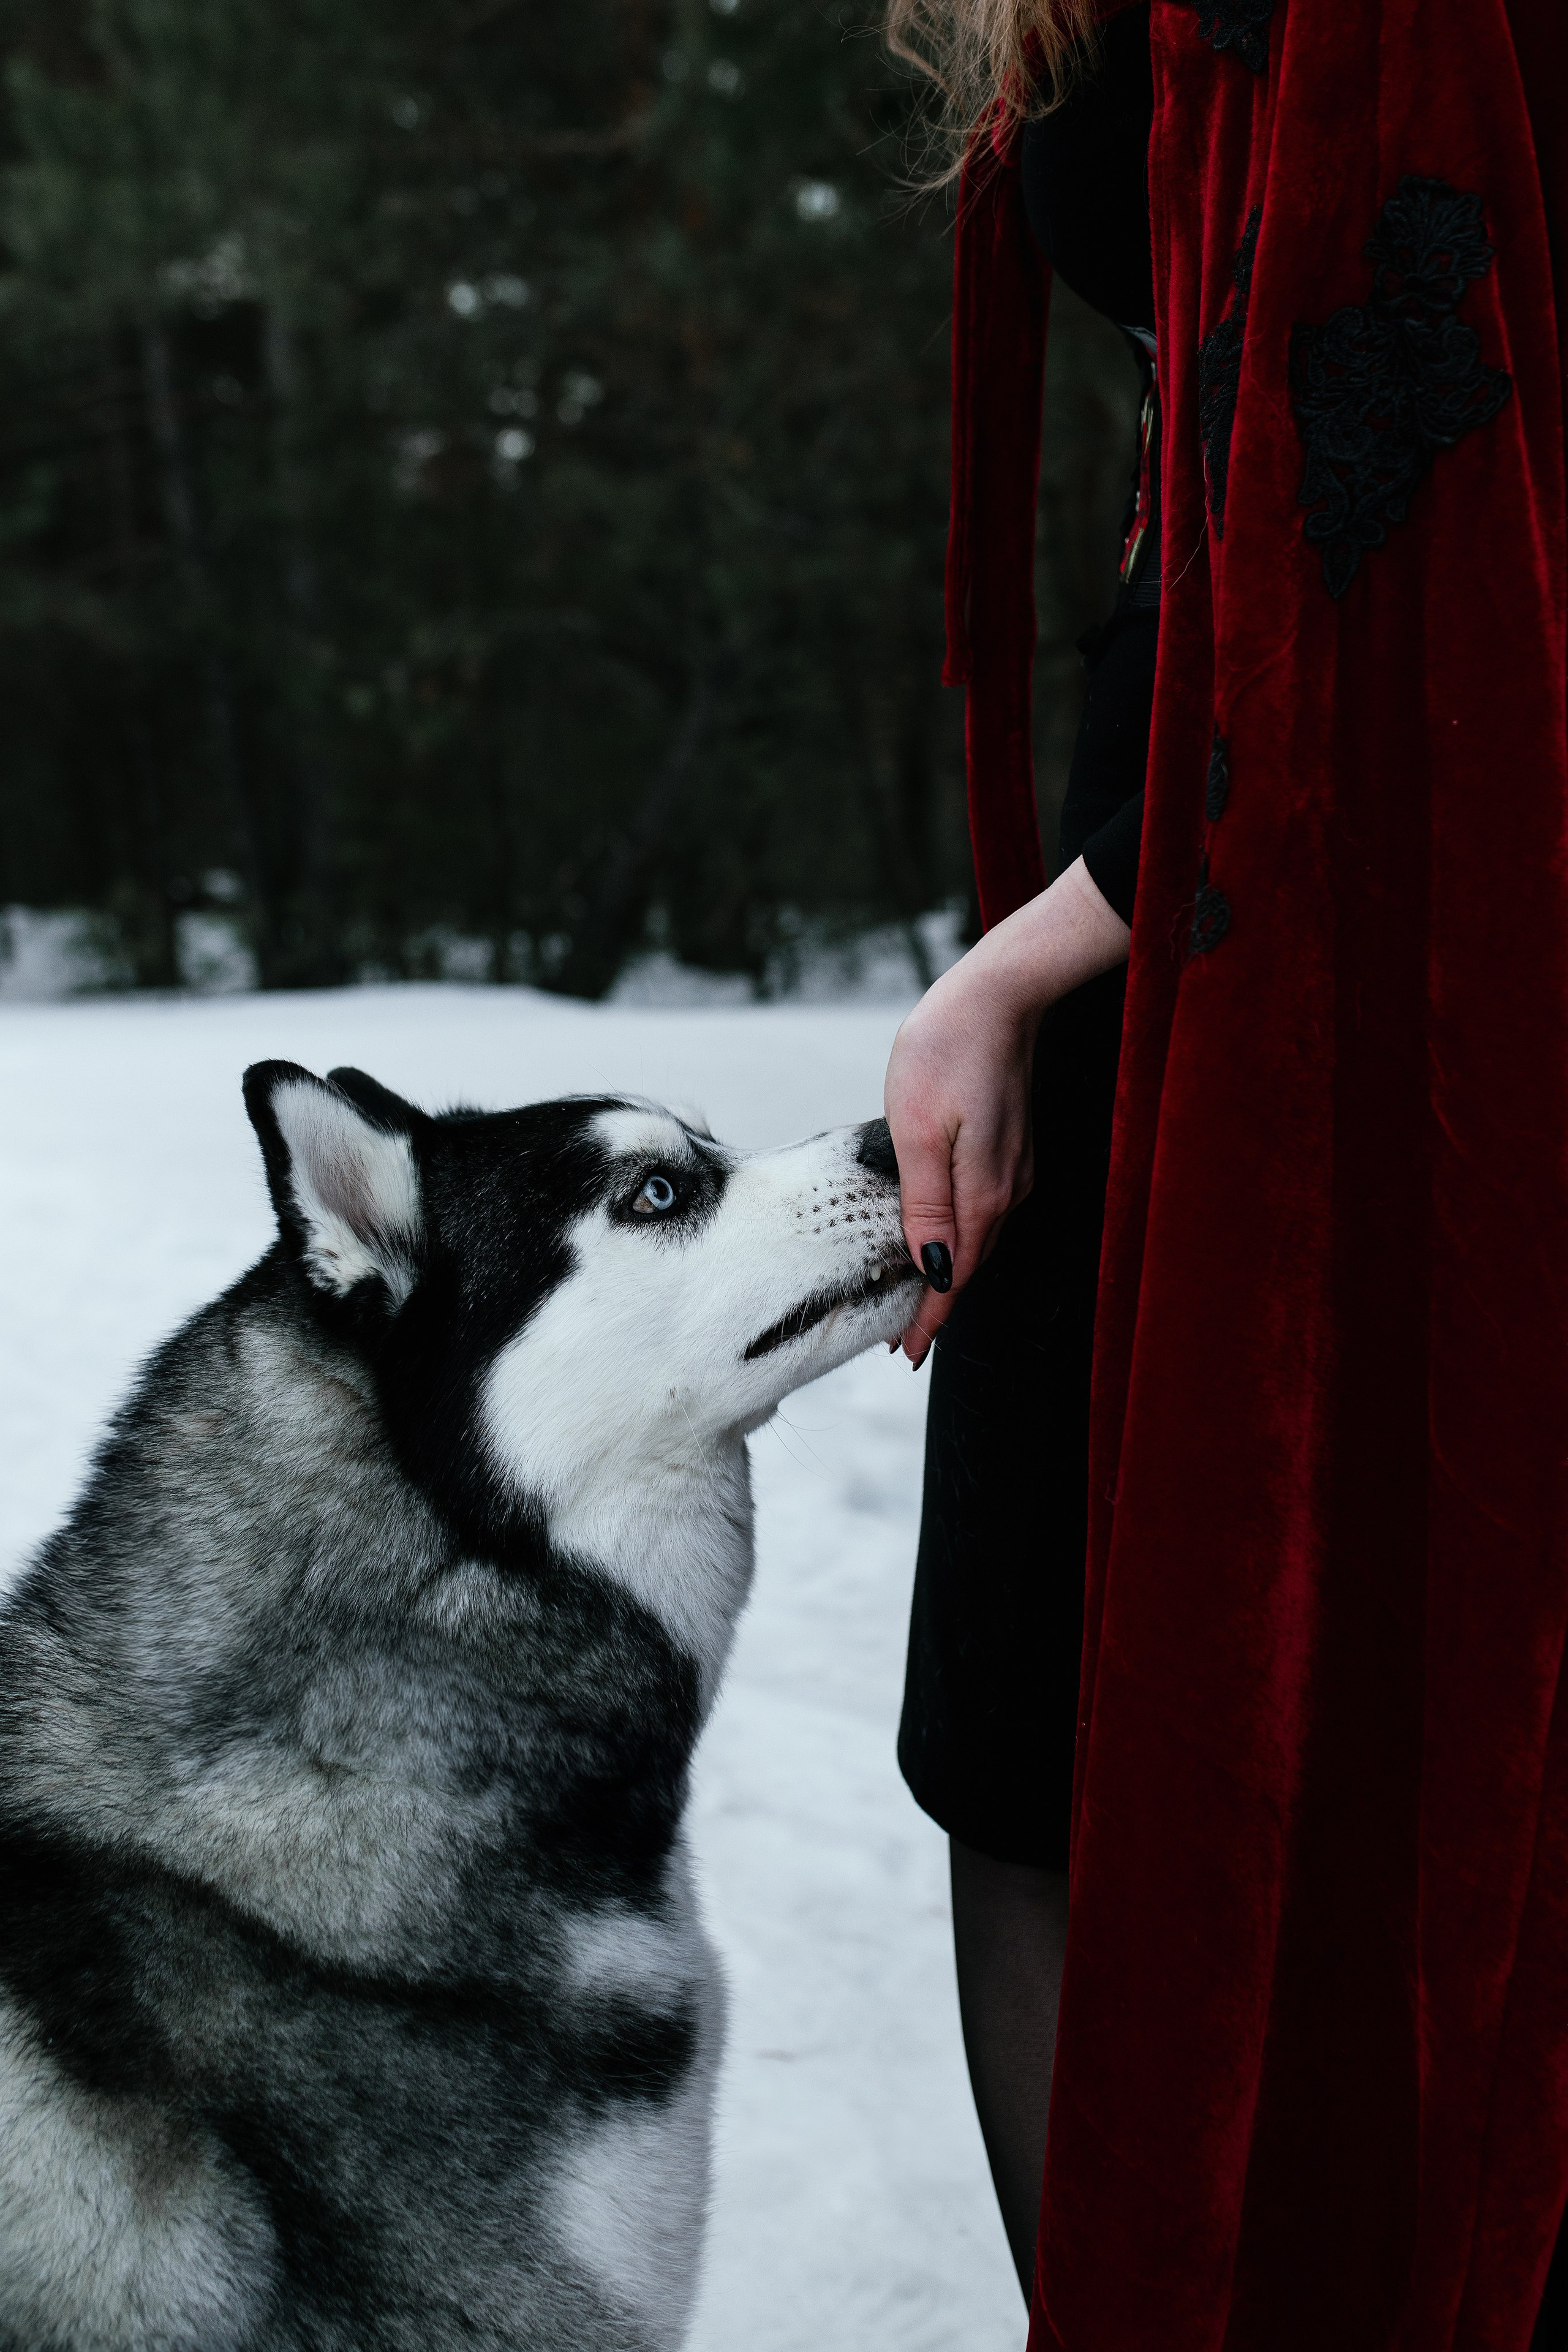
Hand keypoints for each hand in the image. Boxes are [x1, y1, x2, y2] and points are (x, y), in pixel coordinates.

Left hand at [885, 858, 1131, 1365]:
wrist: (1000, 992)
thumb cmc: (948, 1049)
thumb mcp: (918, 1130)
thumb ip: (926, 1205)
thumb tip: (933, 1268)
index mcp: (982, 1192)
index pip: (955, 1274)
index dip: (930, 1317)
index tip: (907, 1354)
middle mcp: (1007, 1189)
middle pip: (970, 1262)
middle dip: (937, 1302)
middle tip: (904, 1340)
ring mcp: (1014, 1167)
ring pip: (979, 1235)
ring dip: (950, 1268)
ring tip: (916, 1298)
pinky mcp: (1011, 1147)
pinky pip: (984, 1207)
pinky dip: (961, 1233)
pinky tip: (942, 1235)